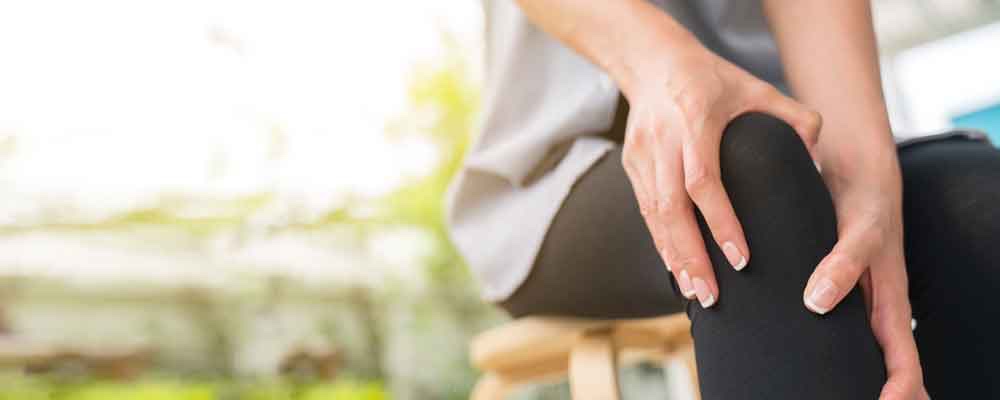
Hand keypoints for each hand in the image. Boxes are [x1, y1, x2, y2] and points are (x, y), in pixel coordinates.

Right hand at [618, 42, 820, 306]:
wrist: (652, 61)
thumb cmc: (710, 77)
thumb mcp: (756, 87)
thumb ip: (794, 118)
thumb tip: (816, 159)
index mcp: (694, 120)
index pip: (702, 181)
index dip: (720, 222)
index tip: (741, 258)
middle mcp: (662, 140)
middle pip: (671, 208)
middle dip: (690, 255)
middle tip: (711, 295)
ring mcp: (641, 155)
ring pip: (653, 215)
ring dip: (673, 256)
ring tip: (695, 292)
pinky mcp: (631, 165)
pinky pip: (645, 211)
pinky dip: (661, 242)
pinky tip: (677, 268)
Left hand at [803, 160, 928, 398]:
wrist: (853, 166)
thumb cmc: (866, 198)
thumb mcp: (861, 228)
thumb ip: (845, 261)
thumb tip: (817, 301)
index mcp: (889, 301)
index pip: (903, 363)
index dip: (897, 393)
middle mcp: (873, 306)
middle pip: (884, 368)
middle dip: (876, 395)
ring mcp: (854, 299)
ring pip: (859, 352)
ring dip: (851, 378)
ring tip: (817, 396)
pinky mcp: (832, 286)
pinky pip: (835, 327)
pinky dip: (822, 347)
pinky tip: (795, 358)